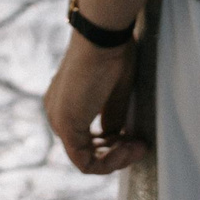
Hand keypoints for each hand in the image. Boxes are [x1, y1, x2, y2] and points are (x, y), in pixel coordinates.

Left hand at [45, 33, 146, 175]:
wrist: (102, 38)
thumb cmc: (111, 55)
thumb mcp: (114, 94)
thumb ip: (110, 118)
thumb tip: (115, 137)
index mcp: (66, 105)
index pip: (87, 140)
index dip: (114, 146)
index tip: (137, 139)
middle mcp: (57, 115)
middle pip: (86, 152)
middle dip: (118, 154)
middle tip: (141, 145)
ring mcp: (59, 121)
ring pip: (86, 160)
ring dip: (117, 159)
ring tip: (140, 146)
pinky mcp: (66, 125)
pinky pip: (85, 161)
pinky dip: (110, 161)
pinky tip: (129, 147)